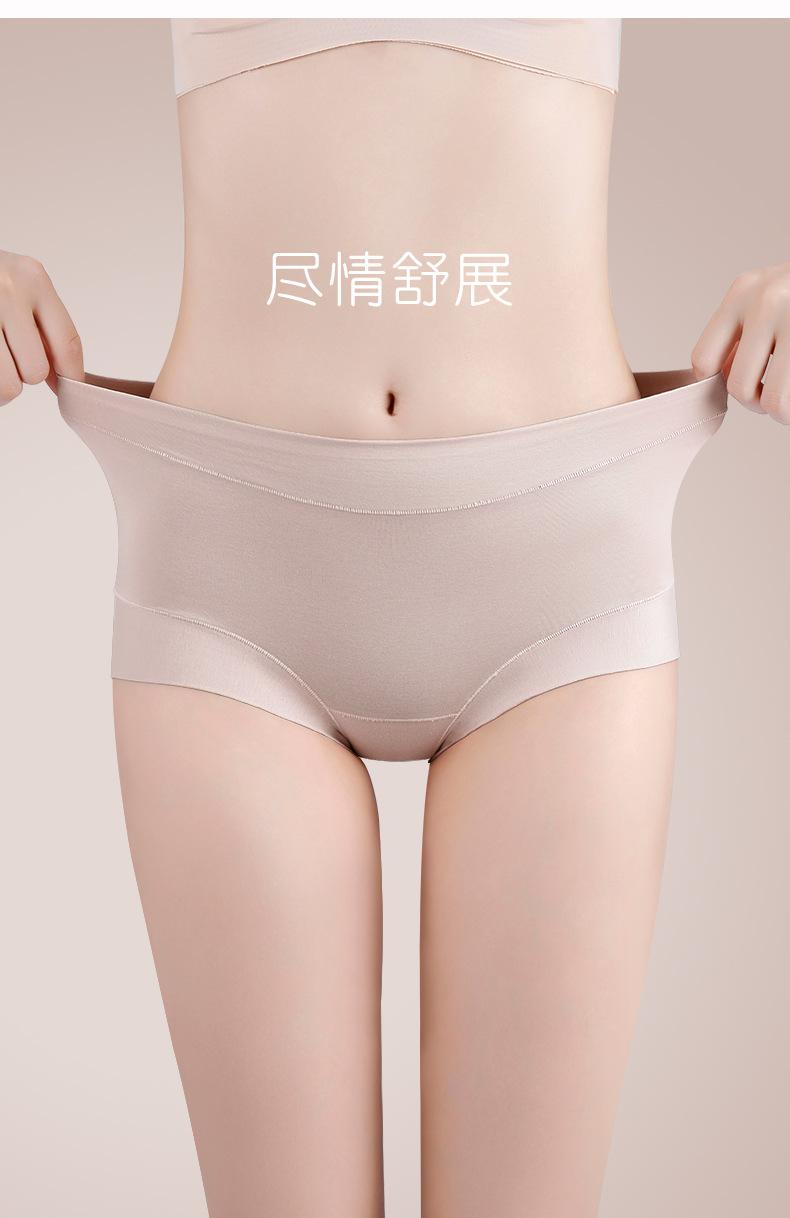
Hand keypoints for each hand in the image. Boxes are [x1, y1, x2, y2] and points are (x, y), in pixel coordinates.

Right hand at [0, 250, 83, 404]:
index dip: (71, 375)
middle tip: (8, 352)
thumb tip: (64, 378)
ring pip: (10, 385)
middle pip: (36, 371)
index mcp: (33, 279)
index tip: (69, 388)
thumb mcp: (21, 287)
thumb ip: (44, 327)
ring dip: (4, 380)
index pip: (68, 344)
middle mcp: (8, 292)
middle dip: (24, 371)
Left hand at [691, 261, 789, 421]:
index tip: (739, 382)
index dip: (717, 382)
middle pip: (739, 387)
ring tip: (789, 396)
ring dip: (783, 410)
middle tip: (773, 394)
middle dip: (756, 401)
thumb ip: (741, 329)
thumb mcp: (767, 293)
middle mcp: (767, 302)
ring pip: (774, 401)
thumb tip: (718, 378)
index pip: (704, 359)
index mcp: (744, 291)